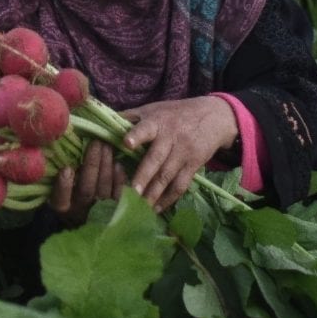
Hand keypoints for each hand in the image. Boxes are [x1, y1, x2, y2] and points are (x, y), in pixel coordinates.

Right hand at [50, 139, 125, 225]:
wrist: (87, 219)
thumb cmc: (70, 199)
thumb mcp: (58, 192)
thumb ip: (60, 181)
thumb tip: (66, 166)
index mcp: (63, 208)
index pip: (60, 200)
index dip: (64, 186)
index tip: (66, 169)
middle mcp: (81, 211)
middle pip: (87, 189)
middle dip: (91, 165)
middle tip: (96, 143)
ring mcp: (99, 212)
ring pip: (103, 188)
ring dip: (106, 166)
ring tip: (107, 147)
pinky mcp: (115, 211)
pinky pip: (118, 194)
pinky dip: (118, 179)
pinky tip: (118, 164)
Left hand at [119, 96, 238, 213]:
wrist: (213, 117)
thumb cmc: (175, 113)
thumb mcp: (154, 109)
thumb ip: (130, 118)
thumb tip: (103, 125)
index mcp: (157, 121)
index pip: (146, 128)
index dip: (136, 135)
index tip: (126, 143)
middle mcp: (171, 137)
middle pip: (156, 159)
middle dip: (143, 176)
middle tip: (131, 193)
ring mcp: (183, 152)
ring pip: (167, 176)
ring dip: (154, 193)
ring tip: (140, 208)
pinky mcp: (193, 165)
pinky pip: (181, 185)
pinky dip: (169, 199)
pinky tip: (157, 209)